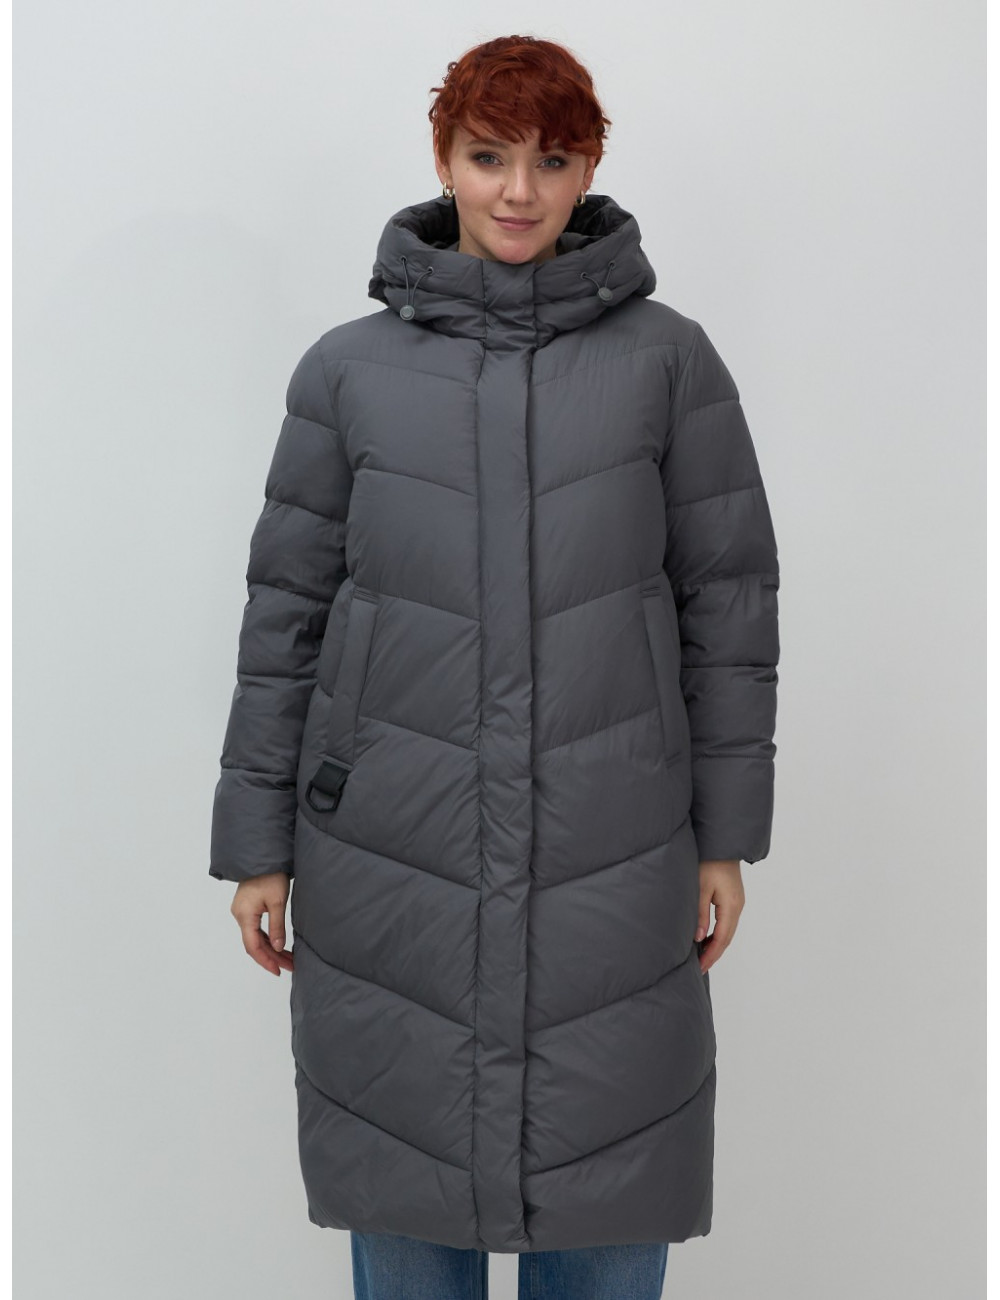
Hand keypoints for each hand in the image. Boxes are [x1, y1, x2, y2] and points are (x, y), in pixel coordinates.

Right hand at [230, 872, 293, 975]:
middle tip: (290, 967)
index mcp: (244, 915)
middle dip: (272, 957)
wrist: (264, 857)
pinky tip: (279, 946)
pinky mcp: (247, 908)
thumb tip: (278, 948)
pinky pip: (256, 929)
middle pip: (254, 944)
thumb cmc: (271, 875)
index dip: (265, 961)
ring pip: (256, 938)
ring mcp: (242, 912)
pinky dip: (267, 939)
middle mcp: (240, 915)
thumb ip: (277, 927)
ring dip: (271, 949)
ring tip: (288, 960)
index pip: (253, 946)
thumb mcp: (278, 902)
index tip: (278, 971)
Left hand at [694, 859, 744, 973]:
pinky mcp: (733, 898)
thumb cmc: (708, 861)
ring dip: (716, 944)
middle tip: (699, 967)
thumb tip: (699, 939)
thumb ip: (700, 914)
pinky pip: (727, 922)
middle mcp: (738, 906)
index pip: (722, 938)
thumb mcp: (700, 888)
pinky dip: (718, 933)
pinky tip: (707, 938)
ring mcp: (737, 902)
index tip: (700, 967)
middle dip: (714, 953)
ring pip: (728, 930)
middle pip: (727, 937)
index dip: (711, 955)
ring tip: (702, 957)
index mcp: (731, 905)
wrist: (720, 843)